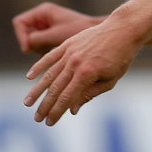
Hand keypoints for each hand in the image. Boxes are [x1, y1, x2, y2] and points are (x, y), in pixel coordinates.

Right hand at [12, 2, 101, 54]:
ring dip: (39, 47)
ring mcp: (46, 25)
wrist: (95, 32)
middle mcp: (42, 16)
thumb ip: (36, 39)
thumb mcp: (54, 35)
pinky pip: (39, 45)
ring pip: (31, 40)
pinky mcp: (50, 34)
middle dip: (32, 43)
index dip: (21, 35)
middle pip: (24, 32)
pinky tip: (57, 49)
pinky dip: (45, 50)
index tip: (28, 48)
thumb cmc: (77, 30)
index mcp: (43, 10)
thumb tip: (25, 45)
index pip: (19, 22)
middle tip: (46, 48)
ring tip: (55, 47)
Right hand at [23, 15, 141, 125]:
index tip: (48, 123)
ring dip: (37, 90)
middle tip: (36, 118)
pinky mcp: (69, 43)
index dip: (56, 112)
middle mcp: (75, 63)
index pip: (66, 98)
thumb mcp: (111, 79)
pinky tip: (30, 76)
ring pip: (49, 74)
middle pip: (55, 89)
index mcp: (87, 74)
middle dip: (45, 106)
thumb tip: (72, 109)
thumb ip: (90, 94)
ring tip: (27, 103)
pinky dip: (39, 66)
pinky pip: (50, 56)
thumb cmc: (121, 56)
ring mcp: (70, 52)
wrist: (124, 29)